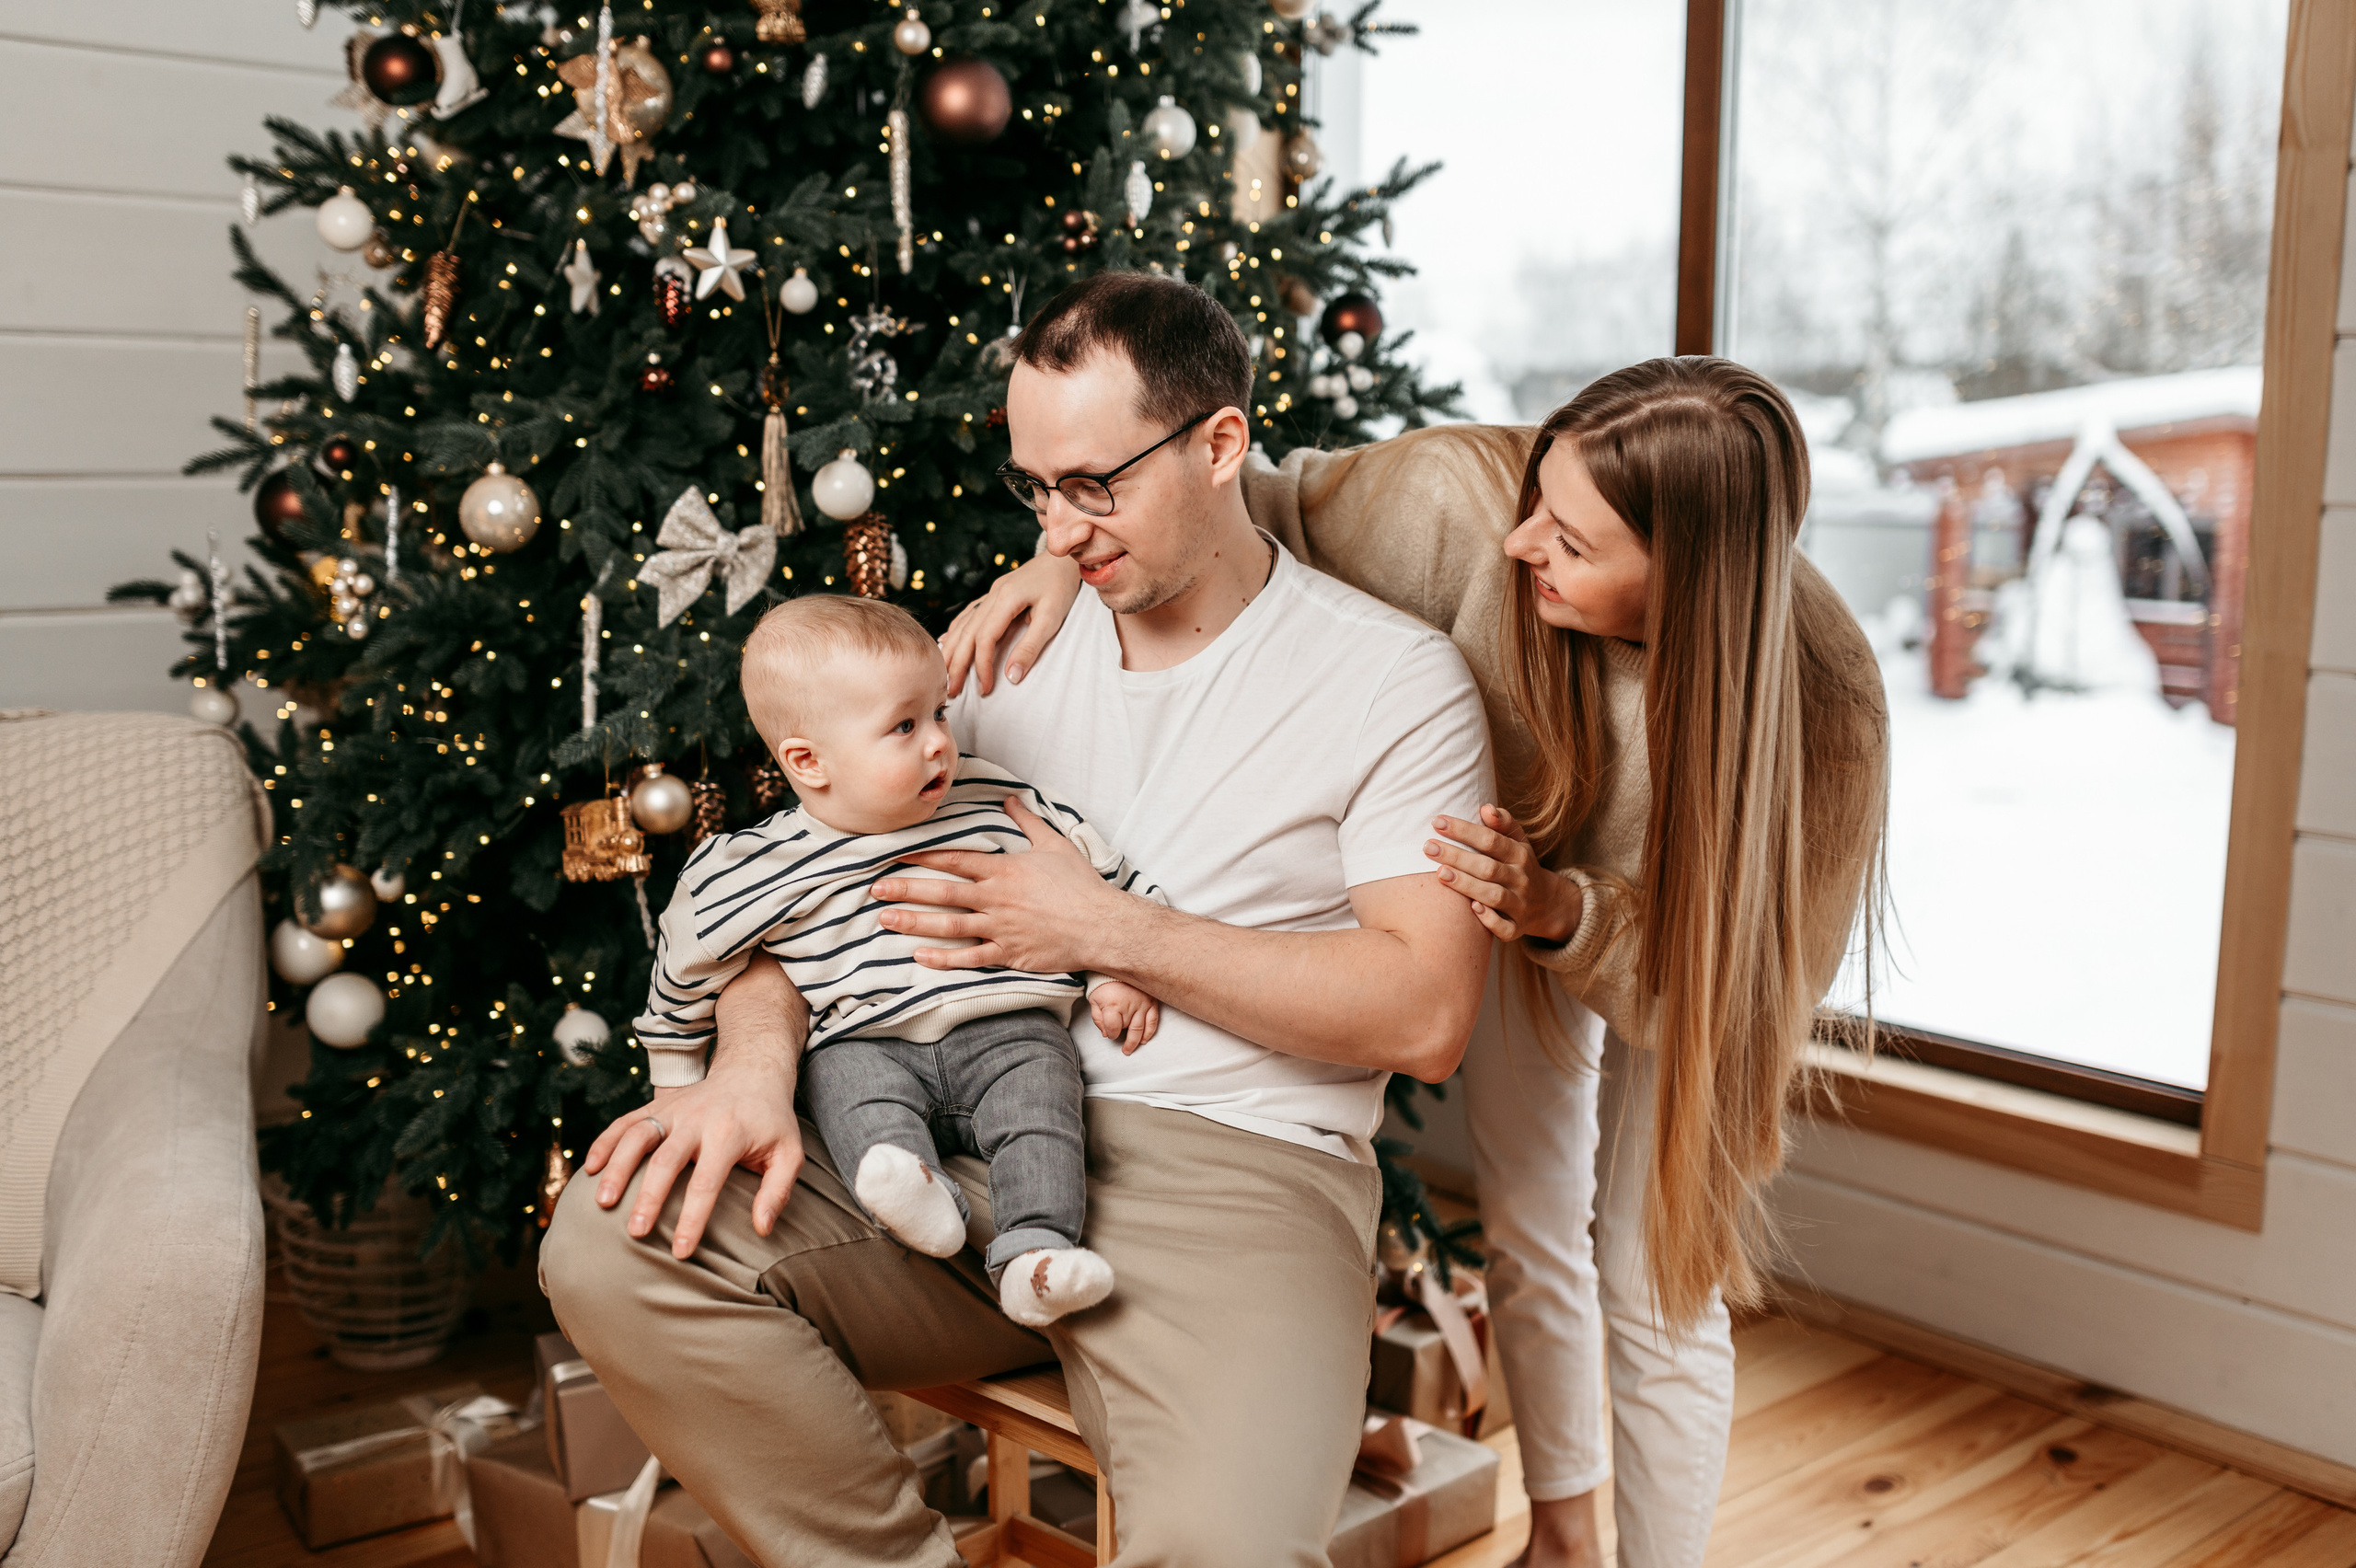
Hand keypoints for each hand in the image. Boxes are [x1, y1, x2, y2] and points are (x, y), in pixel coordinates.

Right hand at [581, 956, 807, 1257]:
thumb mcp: (790, 1152)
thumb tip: (761, 1229)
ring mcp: (674, 1109)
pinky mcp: (658, 1105)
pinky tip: (589, 1169)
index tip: (681, 1252)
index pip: (707, 1181)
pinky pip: (625, 1122)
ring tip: (602, 1203)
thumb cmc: (771, 1121)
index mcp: (730, 1133)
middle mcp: (698, 1119)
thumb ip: (778, 1191)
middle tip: (635, 1233)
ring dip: (618, 1168)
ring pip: (638, 1136)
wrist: (753, 1071)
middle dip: (649, 1197)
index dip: (693, 1219)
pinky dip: (604, 1142)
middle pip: (667, 1160)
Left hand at [873, 796, 1133, 973]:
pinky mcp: (1009, 953)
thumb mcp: (1054, 844)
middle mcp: (996, 898)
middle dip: (906, 888)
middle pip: (943, 892)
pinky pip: (970, 958)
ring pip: (949, 925)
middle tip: (874, 887)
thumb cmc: (1080, 884)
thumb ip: (1027, 821)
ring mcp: (1001, 928)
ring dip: (915, 922)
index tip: (895, 854)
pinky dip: (944, 959)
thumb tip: (1010, 799)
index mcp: (1004, 870)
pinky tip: (919, 957)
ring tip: (885, 919)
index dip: (922, 856)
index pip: (955, 860)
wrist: (1102, 924)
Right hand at [940, 552, 1082, 696]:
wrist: (1064, 558)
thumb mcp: (1052, 618)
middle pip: (967, 633)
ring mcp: (992, 592)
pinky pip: (969, 614)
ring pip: (963, 624)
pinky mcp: (995, 592)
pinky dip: (956, 630)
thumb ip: (1031, 647)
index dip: (982, 666)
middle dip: (956, 664)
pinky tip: (948, 641)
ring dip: (952, 650)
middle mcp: (993, 594)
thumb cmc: (1062, 586)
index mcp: (1006, 599)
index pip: (985, 638)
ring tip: (944, 672)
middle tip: (950, 690)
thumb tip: (1012, 677)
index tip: (985, 688)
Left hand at [1089, 980, 1161, 1054]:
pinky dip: (1150, 1031)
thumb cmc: (1105, 986)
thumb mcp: (1094, 1001)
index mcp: (1112, 1005)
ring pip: (1141, 1028)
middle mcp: (1129, 1005)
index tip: (1110, 1034)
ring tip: (1133, 1047)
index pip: (1113, 1028)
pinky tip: (1145, 1039)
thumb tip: (1106, 1034)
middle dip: (1126, 1042)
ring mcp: (1142, 1004)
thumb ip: (1098, 1019)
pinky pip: (1153, 1020)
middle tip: (1125, 1050)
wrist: (1118, 968)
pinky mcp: (1151, 1001)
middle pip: (1128, 1029)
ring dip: (1137, 1041)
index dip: (1111, 1034)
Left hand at [1424, 805, 1582, 944]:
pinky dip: (1489, 920)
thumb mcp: (1518, 842)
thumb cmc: (1520, 866)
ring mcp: (1520, 905)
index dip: (1464, 830)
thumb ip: (1503, 824)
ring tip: (1439, 873)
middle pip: (1488, 867)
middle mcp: (1521, 879)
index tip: (1437, 821)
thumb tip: (1486, 808)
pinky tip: (1470, 909)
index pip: (1491, 840)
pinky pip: (1504, 928)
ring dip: (1466, 885)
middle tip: (1428, 847)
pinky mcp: (1517, 929)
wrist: (1547, 904)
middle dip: (1457, 856)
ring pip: (1493, 896)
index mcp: (1520, 855)